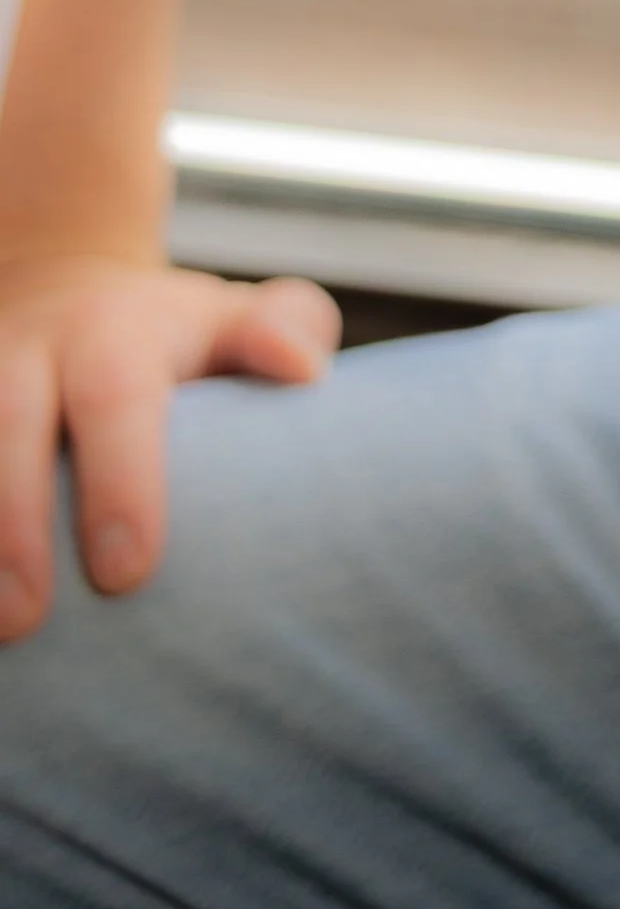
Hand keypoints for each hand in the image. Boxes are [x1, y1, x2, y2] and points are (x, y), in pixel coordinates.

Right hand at [0, 255, 338, 639]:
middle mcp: (26, 352)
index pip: (116, 397)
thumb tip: (301, 372)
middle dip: (11, 522)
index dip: (120, 480)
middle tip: (23, 619)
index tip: (129, 572)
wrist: (61, 288)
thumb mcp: (229, 318)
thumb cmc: (172, 339)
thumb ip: (282, 329)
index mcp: (113, 332)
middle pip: (9, 424)